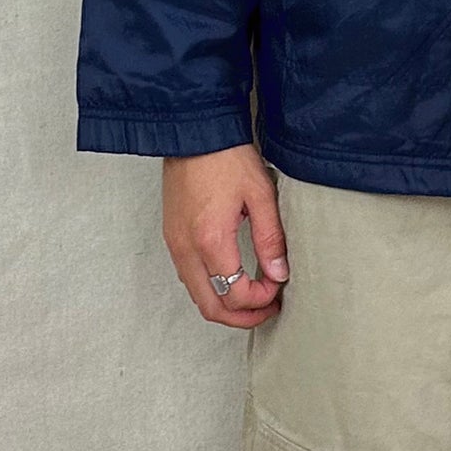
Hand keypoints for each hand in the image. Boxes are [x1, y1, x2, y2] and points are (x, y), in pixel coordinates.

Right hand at [161, 143, 289, 327]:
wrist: (195, 132)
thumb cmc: (226, 156)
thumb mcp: (260, 195)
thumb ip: (270, 239)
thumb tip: (279, 273)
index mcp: (210, 240)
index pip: (235, 294)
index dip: (261, 300)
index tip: (279, 287)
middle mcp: (186, 248)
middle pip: (211, 307)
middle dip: (242, 317)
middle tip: (268, 309)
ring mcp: (175, 244)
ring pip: (198, 296)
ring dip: (226, 305)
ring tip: (255, 296)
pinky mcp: (172, 236)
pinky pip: (189, 277)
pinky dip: (211, 289)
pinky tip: (232, 278)